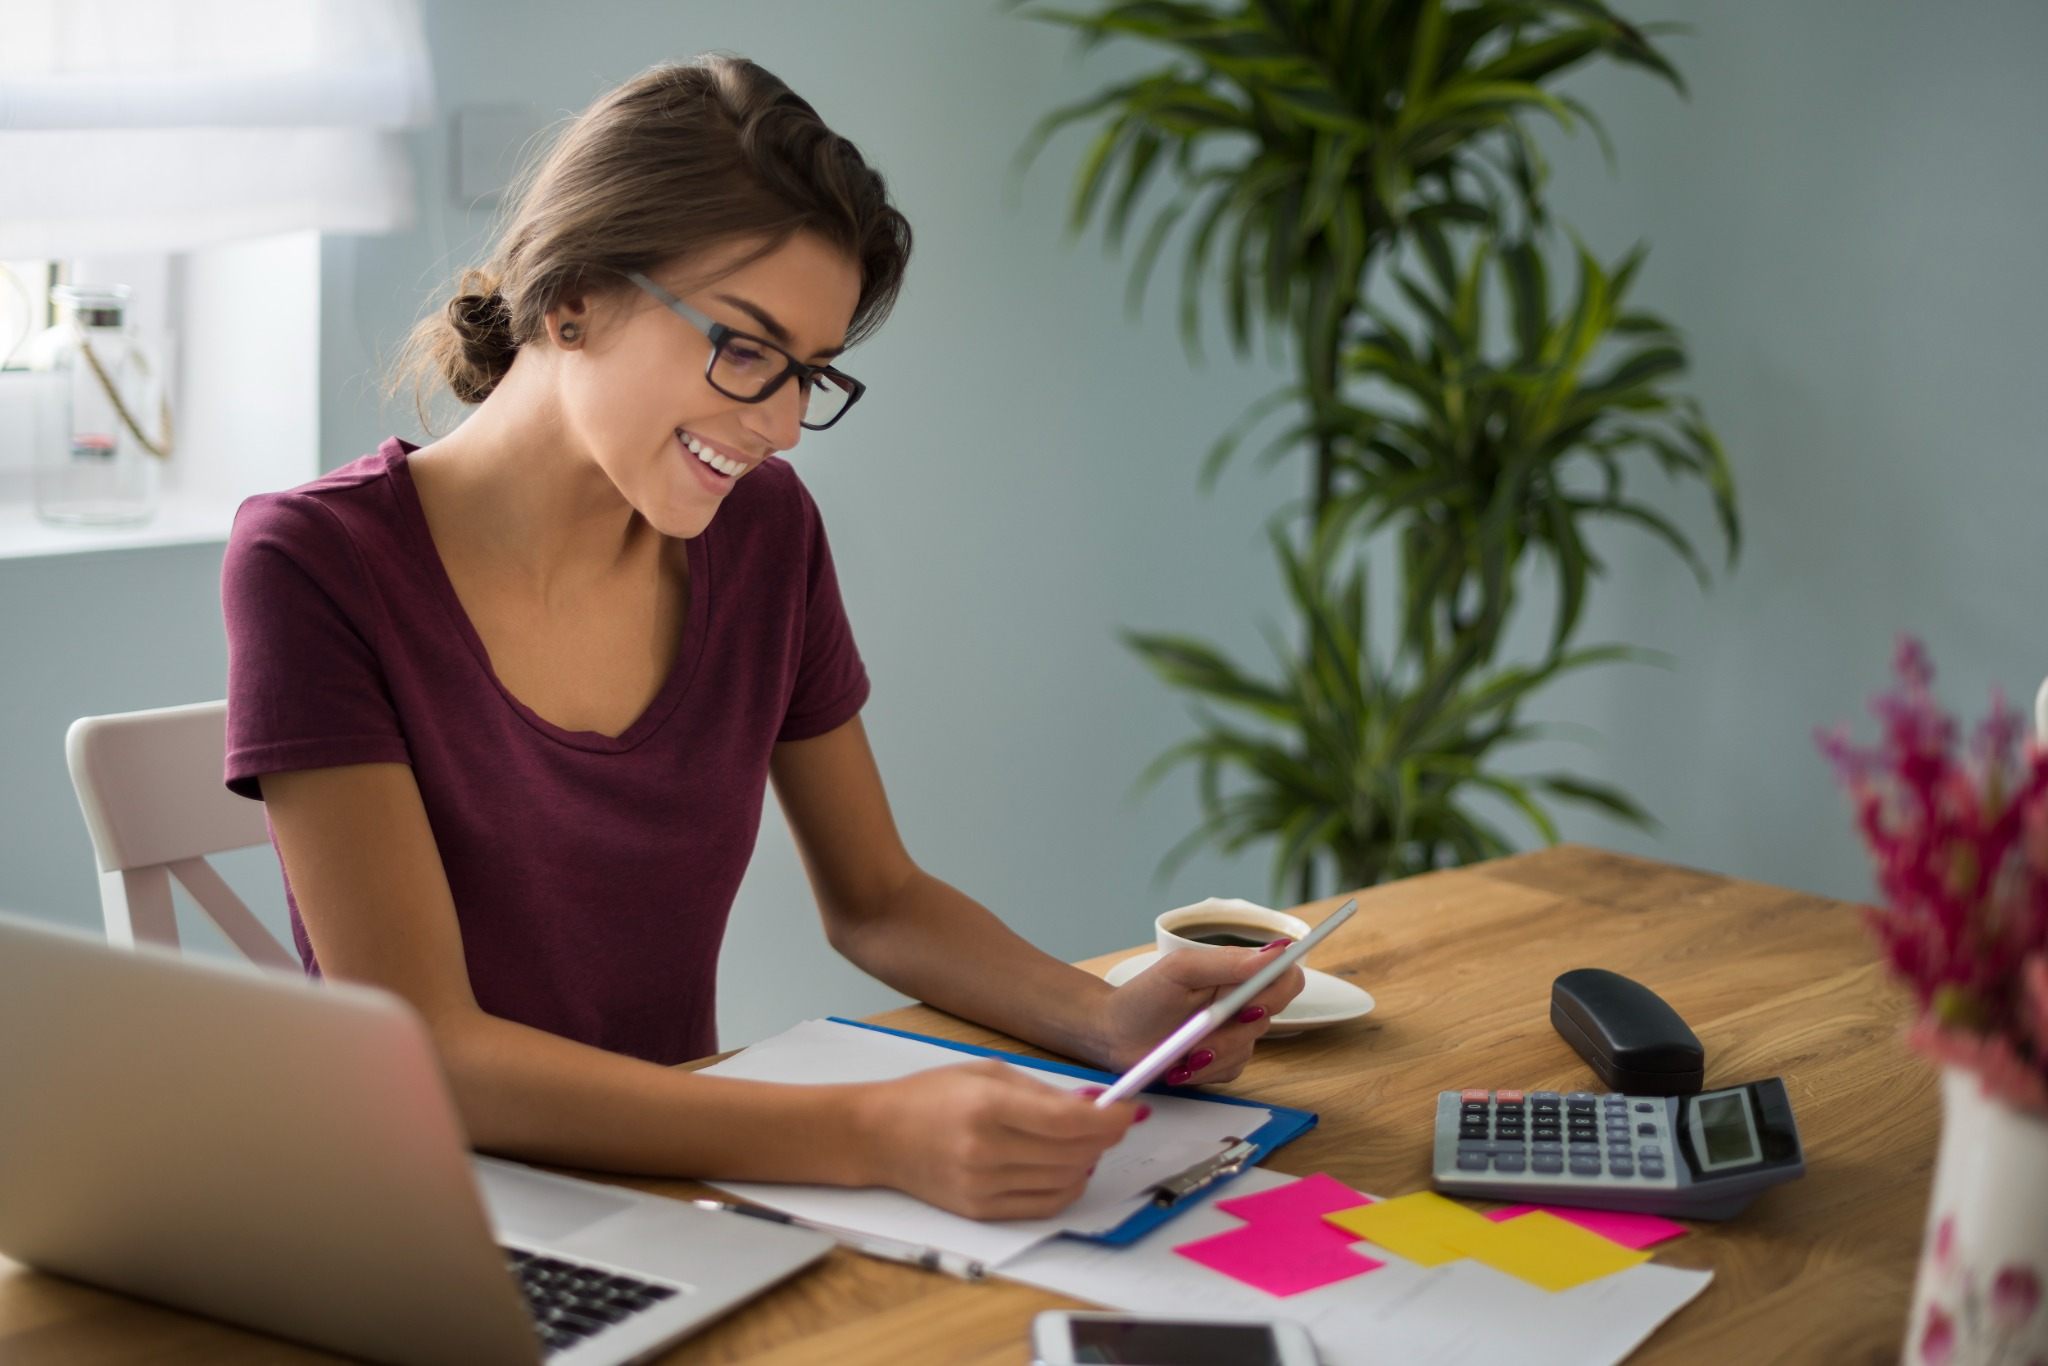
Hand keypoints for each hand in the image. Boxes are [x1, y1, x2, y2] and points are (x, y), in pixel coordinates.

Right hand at [850, 1061, 1147, 1219]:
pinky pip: (1044, 1206)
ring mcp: (983, 1187)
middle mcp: (986, 1152)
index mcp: (988, 1108)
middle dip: (1103, 1138)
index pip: (1070, 1122)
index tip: (1127, 1110)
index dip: (1109, 1119)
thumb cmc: (930, 1095)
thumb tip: (1095, 1104)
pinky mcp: (981, 1212)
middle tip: (1110, 1123)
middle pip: (1074, 1154)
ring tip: (1085, 1143)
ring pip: (1065, 1183)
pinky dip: (1067, 1188)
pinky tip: (1067, 1168)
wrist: (876, 1136)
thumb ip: (1042, 1092)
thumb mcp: (987, 1073)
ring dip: (1088, 1163)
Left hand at [1097, 941, 1305, 1084]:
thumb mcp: (1181, 970)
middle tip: (1201, 1029)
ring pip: (1249, 1047)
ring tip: (1181, 1050)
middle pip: (1270, 1016)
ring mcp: (1234, 1034)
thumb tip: (1275, 953)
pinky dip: (1205, 1070)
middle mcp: (1241, 1002)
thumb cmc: (1143, 995)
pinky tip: (1182, 1065)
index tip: (1251, 1003)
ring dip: (1213, 1051)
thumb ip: (1227, 962)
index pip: (1285, 976)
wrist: (1114, 1035)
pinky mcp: (1223, 1062)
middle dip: (1232, 1028)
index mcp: (1236, 972)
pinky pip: (1233, 1070)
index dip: (1279, 990)